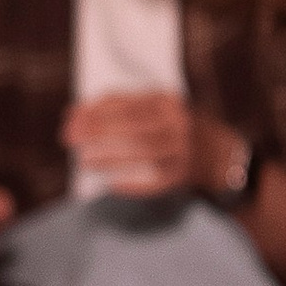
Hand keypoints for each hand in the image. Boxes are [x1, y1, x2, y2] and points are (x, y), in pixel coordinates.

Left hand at [64, 91, 197, 198]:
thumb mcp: (152, 108)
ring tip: (82, 161)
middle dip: (97, 132)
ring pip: (142, 153)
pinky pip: (152, 180)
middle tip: (69, 138)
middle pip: (133, 128)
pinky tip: (108, 183)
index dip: (96, 112)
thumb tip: (76, 115)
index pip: (126, 105)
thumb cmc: (169, 127)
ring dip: (108, 158)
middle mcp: (177, 124)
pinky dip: (129, 183)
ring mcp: (181, 151)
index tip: (70, 119)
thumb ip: (117, 108)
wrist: (216, 153)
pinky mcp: (180, 175)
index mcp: (167, 102)